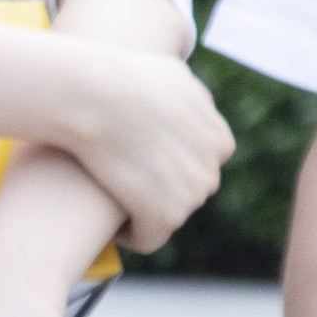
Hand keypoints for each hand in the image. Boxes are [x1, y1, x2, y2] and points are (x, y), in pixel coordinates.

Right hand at [50, 44, 237, 246]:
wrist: (96, 96)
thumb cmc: (125, 78)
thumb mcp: (177, 77)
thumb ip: (194, 101)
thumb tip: (199, 107)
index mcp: (219, 142)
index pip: (198, 167)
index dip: (166, 164)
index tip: (139, 159)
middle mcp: (212, 170)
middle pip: (184, 193)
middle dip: (158, 188)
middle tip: (122, 176)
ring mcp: (193, 195)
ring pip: (167, 217)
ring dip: (142, 211)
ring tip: (112, 195)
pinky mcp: (167, 216)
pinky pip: (148, 239)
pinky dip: (129, 234)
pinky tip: (110, 220)